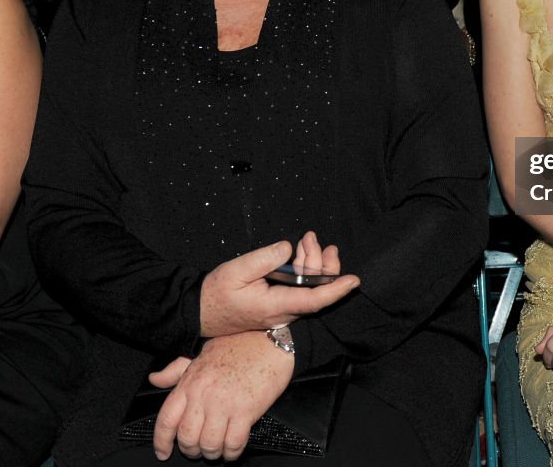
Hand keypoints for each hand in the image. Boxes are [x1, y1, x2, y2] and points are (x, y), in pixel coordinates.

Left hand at [151, 330, 292, 461]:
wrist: (271, 341)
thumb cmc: (239, 345)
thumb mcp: (203, 353)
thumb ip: (176, 369)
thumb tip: (155, 379)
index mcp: (190, 382)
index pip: (166, 419)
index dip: (161, 442)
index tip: (164, 452)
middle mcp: (204, 394)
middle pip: (187, 438)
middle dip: (191, 450)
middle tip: (198, 449)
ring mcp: (225, 403)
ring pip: (209, 445)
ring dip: (212, 452)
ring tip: (218, 448)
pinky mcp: (246, 410)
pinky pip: (233, 443)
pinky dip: (232, 452)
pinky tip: (233, 448)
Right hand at [200, 236, 359, 336]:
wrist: (198, 312)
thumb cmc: (216, 294)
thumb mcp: (236, 271)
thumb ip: (264, 258)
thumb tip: (288, 248)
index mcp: (276, 305)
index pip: (315, 300)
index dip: (336, 289)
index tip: (354, 280)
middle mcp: (283, 310)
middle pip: (315, 290)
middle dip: (324, 265)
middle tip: (321, 242)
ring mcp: (280, 308)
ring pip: (307, 287)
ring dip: (312, 263)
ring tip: (310, 240)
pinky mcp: (276, 303)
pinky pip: (297, 287)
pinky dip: (302, 269)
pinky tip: (300, 252)